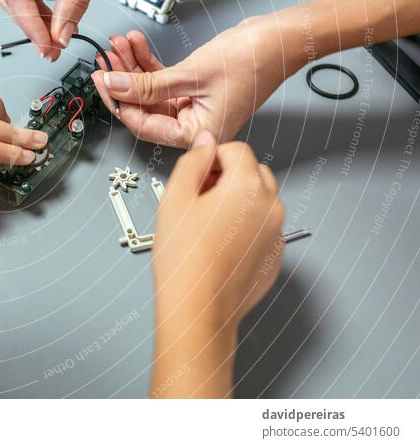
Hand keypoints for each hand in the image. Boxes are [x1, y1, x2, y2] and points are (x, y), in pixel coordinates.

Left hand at [92, 18, 304, 147]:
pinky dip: (147, 63)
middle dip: (122, 80)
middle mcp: (193, 125)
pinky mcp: (193, 88)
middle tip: (105, 61)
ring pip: (150, 90)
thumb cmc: (255, 60)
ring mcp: (193, 106)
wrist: (282, 38)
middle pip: (143, 107)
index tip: (102, 82)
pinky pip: (162, 79)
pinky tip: (135, 45)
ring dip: (132, 67)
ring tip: (118, 46)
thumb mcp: (190, 74)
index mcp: (196, 135)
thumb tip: (115, 86)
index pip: (143, 125)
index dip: (118, 103)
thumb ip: (148, 84)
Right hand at [150, 133, 284, 397]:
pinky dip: (245, 229)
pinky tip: (218, 246)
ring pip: (261, 202)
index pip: (237, 150)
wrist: (198, 309)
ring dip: (238, 201)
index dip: (212, 157)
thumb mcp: (175, 198)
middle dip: (229, 176)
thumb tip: (205, 142)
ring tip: (206, 225)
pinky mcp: (274, 258)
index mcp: (248, 185)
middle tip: (198, 198)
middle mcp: (271, 206)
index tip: (195, 175)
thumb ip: (193, 161)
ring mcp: (277, 234)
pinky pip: (263, 230)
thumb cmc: (184, 257)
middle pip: (254, 173)